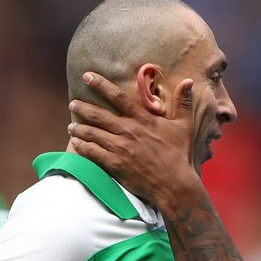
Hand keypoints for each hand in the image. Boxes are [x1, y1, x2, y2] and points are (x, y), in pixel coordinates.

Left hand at [68, 72, 200, 204]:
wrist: (174, 184)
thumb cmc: (180, 155)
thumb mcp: (185, 126)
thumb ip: (184, 103)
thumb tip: (189, 81)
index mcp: (143, 119)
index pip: (118, 97)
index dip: (101, 84)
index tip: (87, 76)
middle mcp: (129, 131)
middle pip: (98, 115)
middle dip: (82, 107)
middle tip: (73, 103)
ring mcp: (120, 148)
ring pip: (92, 133)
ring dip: (78, 128)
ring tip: (71, 126)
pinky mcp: (115, 164)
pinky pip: (92, 152)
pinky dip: (82, 147)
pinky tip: (76, 144)